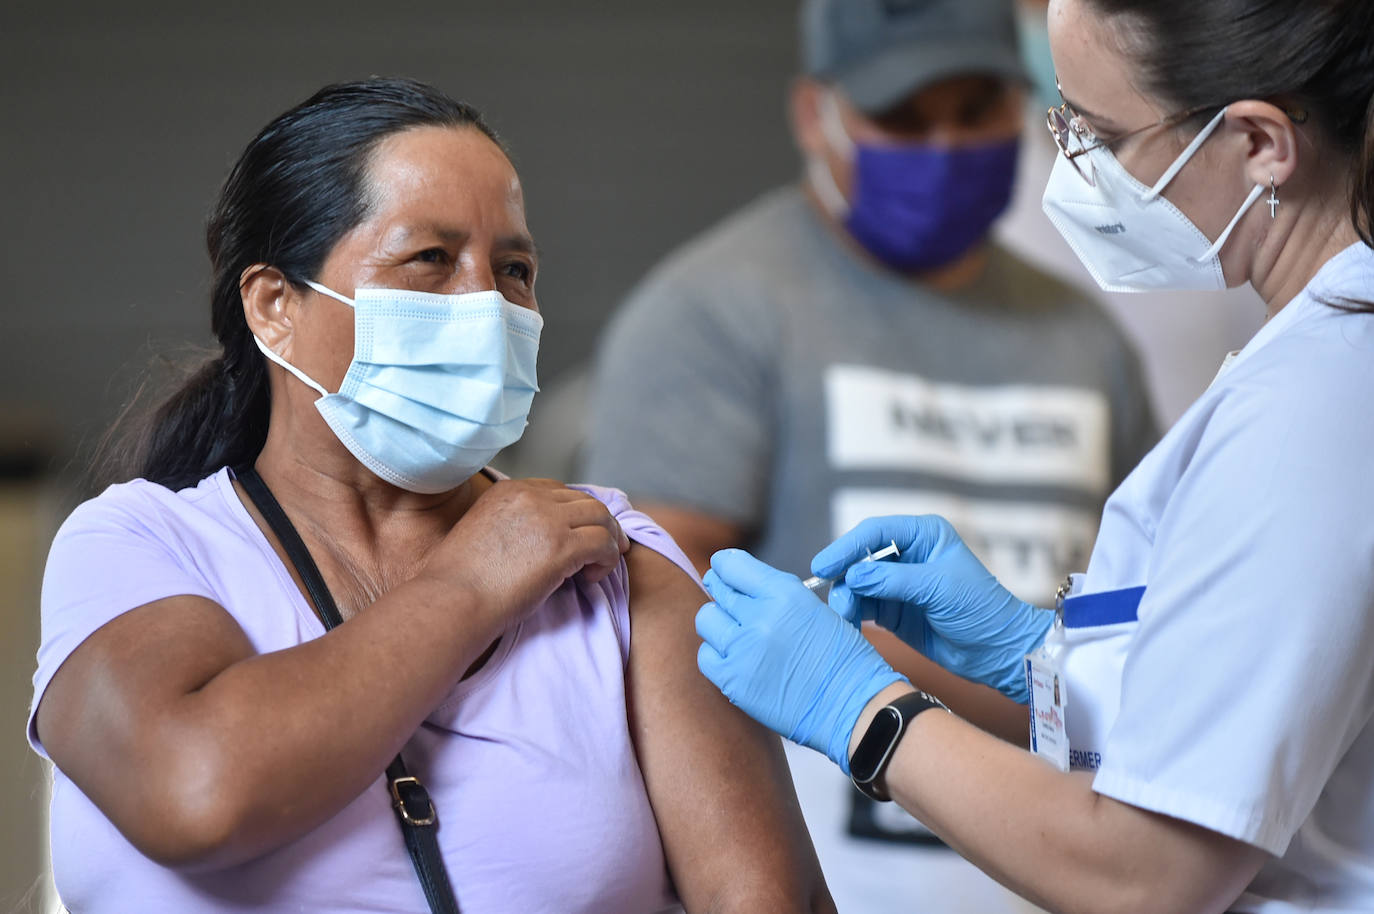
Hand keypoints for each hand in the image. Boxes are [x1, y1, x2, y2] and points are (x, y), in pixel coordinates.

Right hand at [423, 479, 630, 621]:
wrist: (452, 600)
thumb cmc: (459, 582)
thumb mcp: (482, 533)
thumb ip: (512, 526)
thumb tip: (538, 543)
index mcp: (507, 490)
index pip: (557, 491)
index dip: (575, 513)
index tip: (581, 532)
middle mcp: (529, 497)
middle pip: (584, 500)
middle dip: (600, 524)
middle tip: (607, 548)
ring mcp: (548, 519)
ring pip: (600, 517)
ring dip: (608, 540)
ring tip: (601, 565)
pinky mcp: (562, 546)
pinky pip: (603, 543)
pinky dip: (607, 559)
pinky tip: (592, 578)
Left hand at [696, 549, 905, 773]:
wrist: (853, 707)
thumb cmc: (843, 659)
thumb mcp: (816, 609)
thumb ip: (777, 594)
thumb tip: (744, 585)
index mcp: (784, 593)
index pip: (731, 565)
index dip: (724, 566)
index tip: (723, 571)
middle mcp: (759, 616)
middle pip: (718, 590)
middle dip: (722, 592)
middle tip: (727, 601)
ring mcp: (742, 649)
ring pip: (706, 620)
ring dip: (719, 625)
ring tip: (737, 635)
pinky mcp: (733, 681)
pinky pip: (706, 657)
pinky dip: (717, 656)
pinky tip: (736, 660)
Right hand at [812, 516, 1052, 701]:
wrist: (998, 651)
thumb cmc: (980, 609)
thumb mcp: (937, 588)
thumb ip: (892, 580)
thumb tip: (852, 575)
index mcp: (924, 535)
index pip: (876, 532)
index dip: (847, 547)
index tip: (824, 565)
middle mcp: (909, 554)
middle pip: (861, 557)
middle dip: (844, 575)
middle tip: (829, 594)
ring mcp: (899, 583)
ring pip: (858, 584)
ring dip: (847, 598)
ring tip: (843, 616)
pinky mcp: (894, 610)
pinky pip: (864, 606)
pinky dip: (853, 613)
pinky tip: (848, 622)